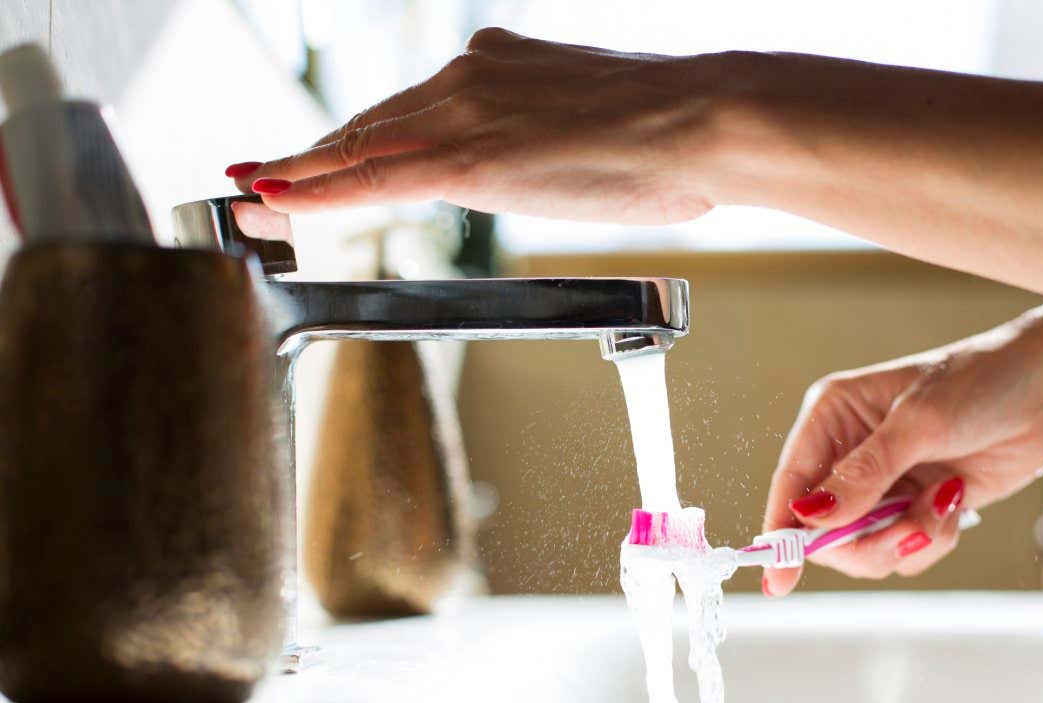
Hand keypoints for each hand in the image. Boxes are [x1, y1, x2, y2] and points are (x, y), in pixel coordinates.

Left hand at [228, 28, 737, 222]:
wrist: (700, 119)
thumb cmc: (671, 136)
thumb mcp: (591, 128)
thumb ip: (545, 137)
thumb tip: (545, 158)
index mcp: (498, 67)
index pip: (407, 111)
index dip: (354, 140)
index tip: (318, 157)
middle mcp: (468, 76)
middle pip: (369, 125)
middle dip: (309, 158)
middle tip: (258, 177)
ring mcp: (462, 112)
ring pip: (358, 148)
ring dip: (298, 175)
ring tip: (250, 195)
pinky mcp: (466, 155)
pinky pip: (372, 179)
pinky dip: (318, 193)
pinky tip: (277, 202)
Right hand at [762, 304, 1042, 596]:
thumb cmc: (980, 383)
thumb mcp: (918, 424)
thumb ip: (864, 474)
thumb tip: (811, 516)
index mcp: (832, 418)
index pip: (791, 486)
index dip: (782, 534)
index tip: (780, 579)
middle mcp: (848, 454)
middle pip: (824, 532)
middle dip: (867, 541)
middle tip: (909, 529)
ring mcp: (883, 485)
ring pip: (866, 549)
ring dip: (907, 539)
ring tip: (943, 504)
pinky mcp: (915, 507)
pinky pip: (905, 550)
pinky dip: (933, 537)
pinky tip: (955, 500)